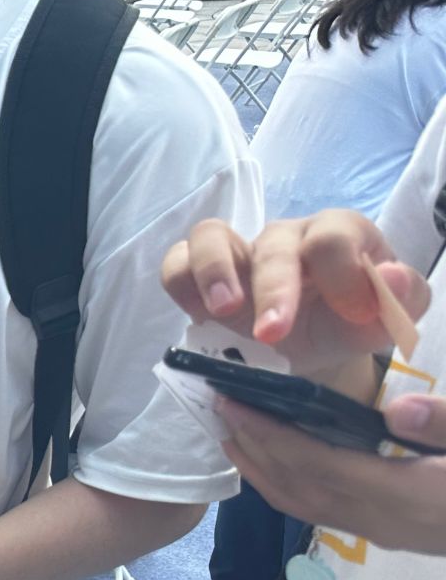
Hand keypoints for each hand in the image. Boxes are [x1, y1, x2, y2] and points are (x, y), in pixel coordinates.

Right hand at [161, 213, 429, 380]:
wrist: (314, 344)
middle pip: (273, 242)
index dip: (341, 275)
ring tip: (223, 312)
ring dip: (214, 271)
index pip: (333, 236)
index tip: (353, 315)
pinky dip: (181, 282)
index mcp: (338, 235)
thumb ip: (403, 299)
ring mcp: (240, 250)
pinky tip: (198, 315)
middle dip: (274, 289)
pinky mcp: (202, 274)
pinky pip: (177, 261)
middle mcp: (286, 235)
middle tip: (273, 334)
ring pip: (211, 235)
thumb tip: (387, 277)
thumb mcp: (388, 319)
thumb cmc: (349, 323)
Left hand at [218, 393, 445, 554]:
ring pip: (303, 506)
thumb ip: (445, 426)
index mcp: (406, 495)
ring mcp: (382, 532)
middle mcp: (381, 520)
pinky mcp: (388, 533)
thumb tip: (398, 410)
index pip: (318, 464)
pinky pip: (318, 512)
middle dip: (253, 449)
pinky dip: (287, 487)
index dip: (270, 434)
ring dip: (262, 473)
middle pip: (296, 488)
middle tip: (221, 411)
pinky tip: (276, 466)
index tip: (235, 404)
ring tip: (232, 437)